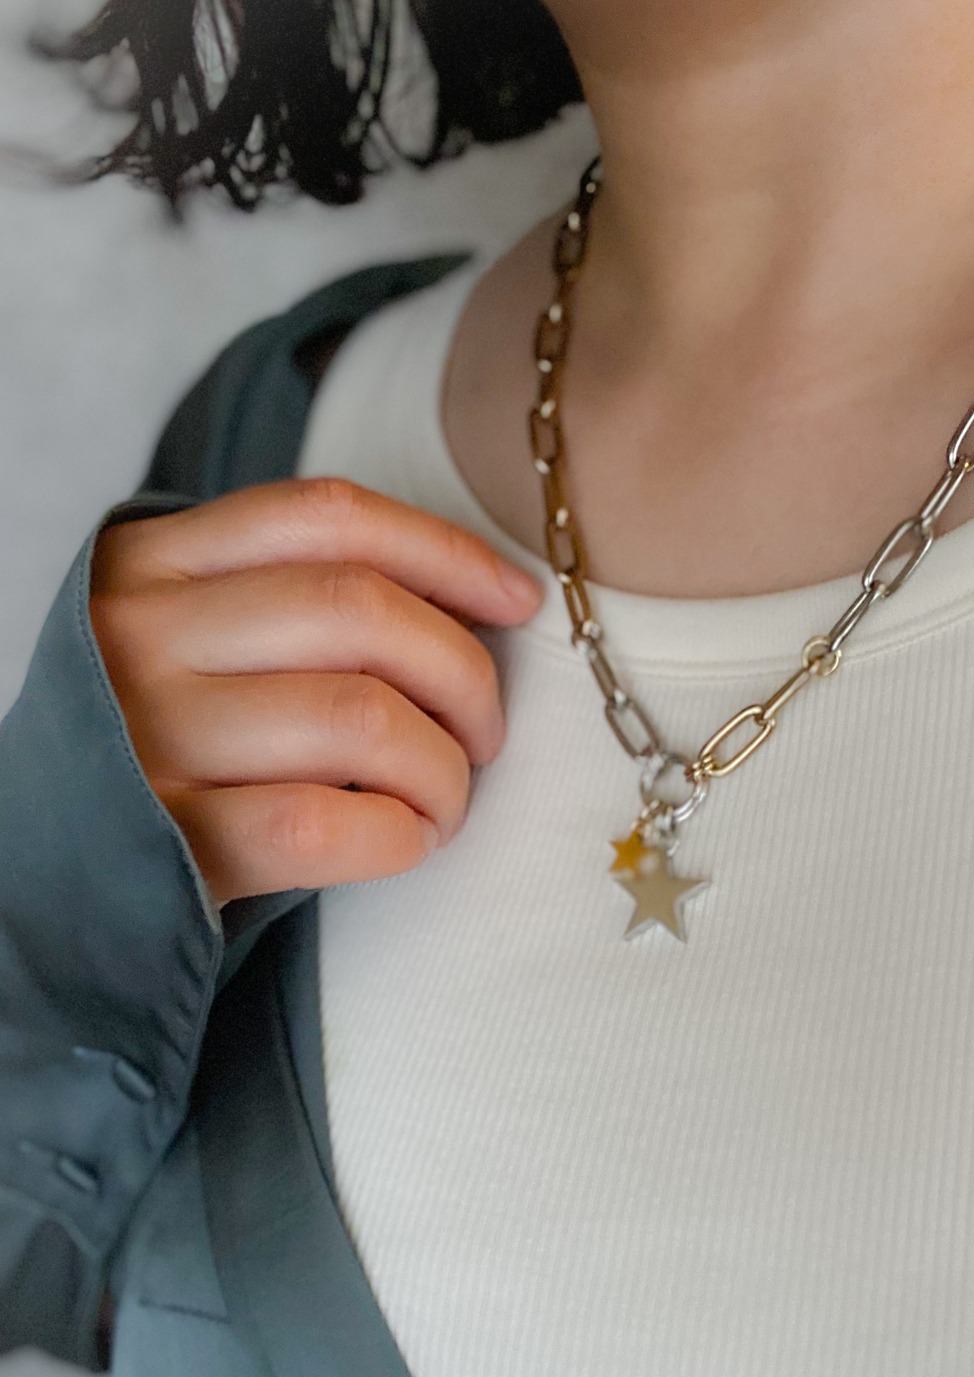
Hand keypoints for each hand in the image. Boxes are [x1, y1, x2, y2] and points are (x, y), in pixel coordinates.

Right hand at [88, 478, 543, 909]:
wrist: (53, 860)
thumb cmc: (160, 736)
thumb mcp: (191, 631)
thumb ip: (290, 594)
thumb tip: (478, 600)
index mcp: (154, 560)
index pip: (329, 517)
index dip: (447, 553)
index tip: (517, 601)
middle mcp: (143, 634)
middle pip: (362, 612)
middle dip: (464, 674)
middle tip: (483, 733)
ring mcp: (151, 737)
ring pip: (361, 720)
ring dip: (442, 769)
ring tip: (444, 798)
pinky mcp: (172, 841)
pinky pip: (326, 827)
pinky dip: (399, 835)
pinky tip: (407, 838)